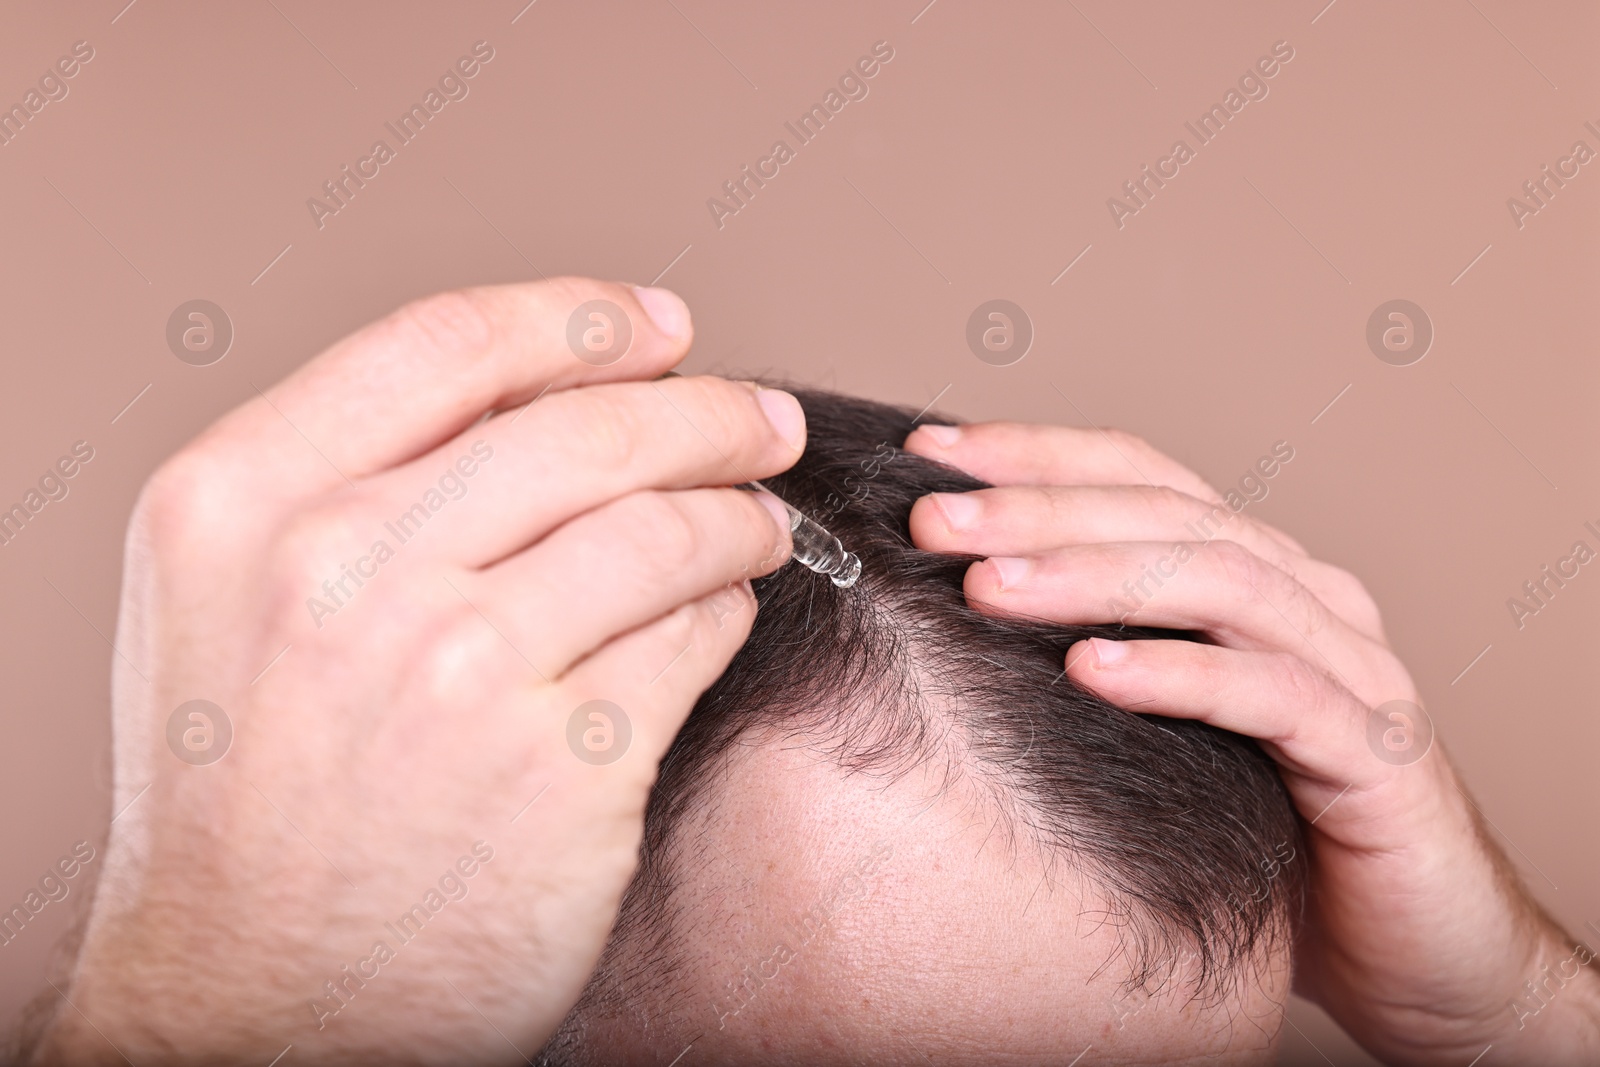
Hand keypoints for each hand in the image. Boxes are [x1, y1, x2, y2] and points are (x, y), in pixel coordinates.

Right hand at [33, 279, 801, 1063]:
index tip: (657, 325)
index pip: (450, 344)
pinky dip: (725, 610)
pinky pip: (691, 640)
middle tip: (760, 419)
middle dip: (706, 412)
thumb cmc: (245, 791)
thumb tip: (547, 392)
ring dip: (738, 516)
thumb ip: (352, 475)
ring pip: (664, 530)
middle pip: (584, 430)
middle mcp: (343, 572)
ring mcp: (458, 671)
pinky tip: (717, 614)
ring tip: (757, 524)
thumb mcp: (227, 594)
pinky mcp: (561, 767)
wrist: (250, 994)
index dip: (581, 320)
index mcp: (242, 501)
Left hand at [903, 421, 1599, 1065]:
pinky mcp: (1378, 754)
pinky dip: (1180, 674)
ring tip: (990, 586)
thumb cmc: (1266, 832)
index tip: (928, 452)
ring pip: (1221, 583)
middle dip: (1043, 508)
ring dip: (1097, 577)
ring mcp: (1352, 668)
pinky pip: (1276, 696)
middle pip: (1169, 516)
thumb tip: (955, 606)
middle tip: (933, 519)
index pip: (1141, 478)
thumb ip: (1095, 656)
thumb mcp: (1161, 728)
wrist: (1415, 949)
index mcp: (1255, 573)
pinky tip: (1092, 671)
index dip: (1037, 454)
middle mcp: (1308, 598)